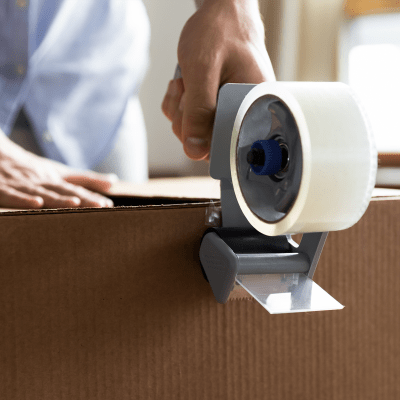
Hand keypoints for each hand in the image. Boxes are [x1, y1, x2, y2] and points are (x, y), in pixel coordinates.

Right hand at [0, 134, 114, 208]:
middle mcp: (41, 180)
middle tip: (99, 206)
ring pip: (42, 192)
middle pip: (63, 190)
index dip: (92, 197)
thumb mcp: (59, 171)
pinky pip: (13, 195)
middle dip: (82, 198)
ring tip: (74, 203)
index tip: (108, 206)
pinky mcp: (3, 189)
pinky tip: (37, 203)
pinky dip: (24, 199)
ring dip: (58, 198)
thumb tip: (114, 181)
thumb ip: (86, 178)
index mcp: (54, 178)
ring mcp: (22, 184)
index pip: (76, 189)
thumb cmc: (33, 168)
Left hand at [162, 0, 274, 159]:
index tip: (191, 111)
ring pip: (194, 133)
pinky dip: (179, 105)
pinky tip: (185, 85)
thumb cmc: (219, 32)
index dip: (202, 138)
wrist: (222, 14)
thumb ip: (198, 110)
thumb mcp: (203, 68)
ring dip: (180, 109)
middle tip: (187, 89)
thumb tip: (194, 151)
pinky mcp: (216, 109)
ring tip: (186, 82)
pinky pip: (190, 121)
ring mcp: (229, 113)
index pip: (227, 147)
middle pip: (207, 143)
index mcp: (252, 108)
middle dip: (186, 119)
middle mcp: (244, 115)